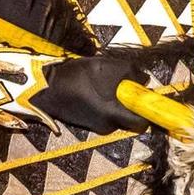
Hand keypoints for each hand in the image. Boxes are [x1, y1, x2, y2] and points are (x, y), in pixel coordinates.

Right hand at [29, 55, 149, 134]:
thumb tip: (144, 79)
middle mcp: (107, 126)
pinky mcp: (89, 122)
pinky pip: (107, 113)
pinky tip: (98, 89)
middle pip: (131, 118)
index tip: (149, 97)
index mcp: (112, 115)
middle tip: (129, 86)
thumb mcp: (105, 68)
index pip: (143, 123)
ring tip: (110, 83)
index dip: (148, 110)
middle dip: (133, 103)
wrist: (45, 87)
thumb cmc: (75, 77)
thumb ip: (130, 73)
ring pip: (119, 114)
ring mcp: (97, 126)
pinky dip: (108, 103)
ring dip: (120, 101)